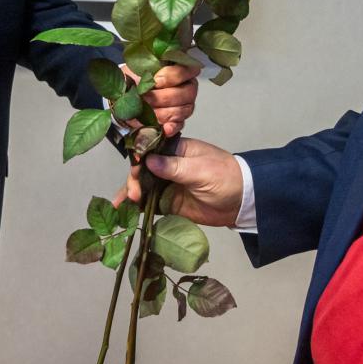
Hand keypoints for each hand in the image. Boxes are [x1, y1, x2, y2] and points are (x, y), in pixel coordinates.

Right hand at [114, 137, 242, 227]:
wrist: (243, 201)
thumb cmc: (225, 177)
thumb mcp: (200, 170)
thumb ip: (174, 167)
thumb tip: (148, 160)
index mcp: (176, 150)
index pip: (150, 150)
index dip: (138, 160)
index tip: (135, 172)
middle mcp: (168, 166)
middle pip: (142, 170)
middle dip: (134, 181)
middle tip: (133, 195)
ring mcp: (168, 185)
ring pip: (143, 187)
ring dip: (131, 194)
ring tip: (120, 206)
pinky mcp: (170, 203)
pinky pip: (150, 204)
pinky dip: (138, 208)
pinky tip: (124, 213)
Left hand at [122, 63, 198, 137]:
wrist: (124, 96)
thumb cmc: (135, 79)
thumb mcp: (139, 68)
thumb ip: (149, 69)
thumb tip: (151, 78)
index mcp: (181, 70)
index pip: (190, 70)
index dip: (173, 76)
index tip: (155, 81)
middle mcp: (187, 88)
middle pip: (187, 93)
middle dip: (163, 97)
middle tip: (145, 98)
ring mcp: (184, 106)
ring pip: (182, 110)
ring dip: (162, 112)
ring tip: (146, 111)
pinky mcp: (177, 122)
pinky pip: (179, 125)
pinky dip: (171, 127)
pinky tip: (164, 128)